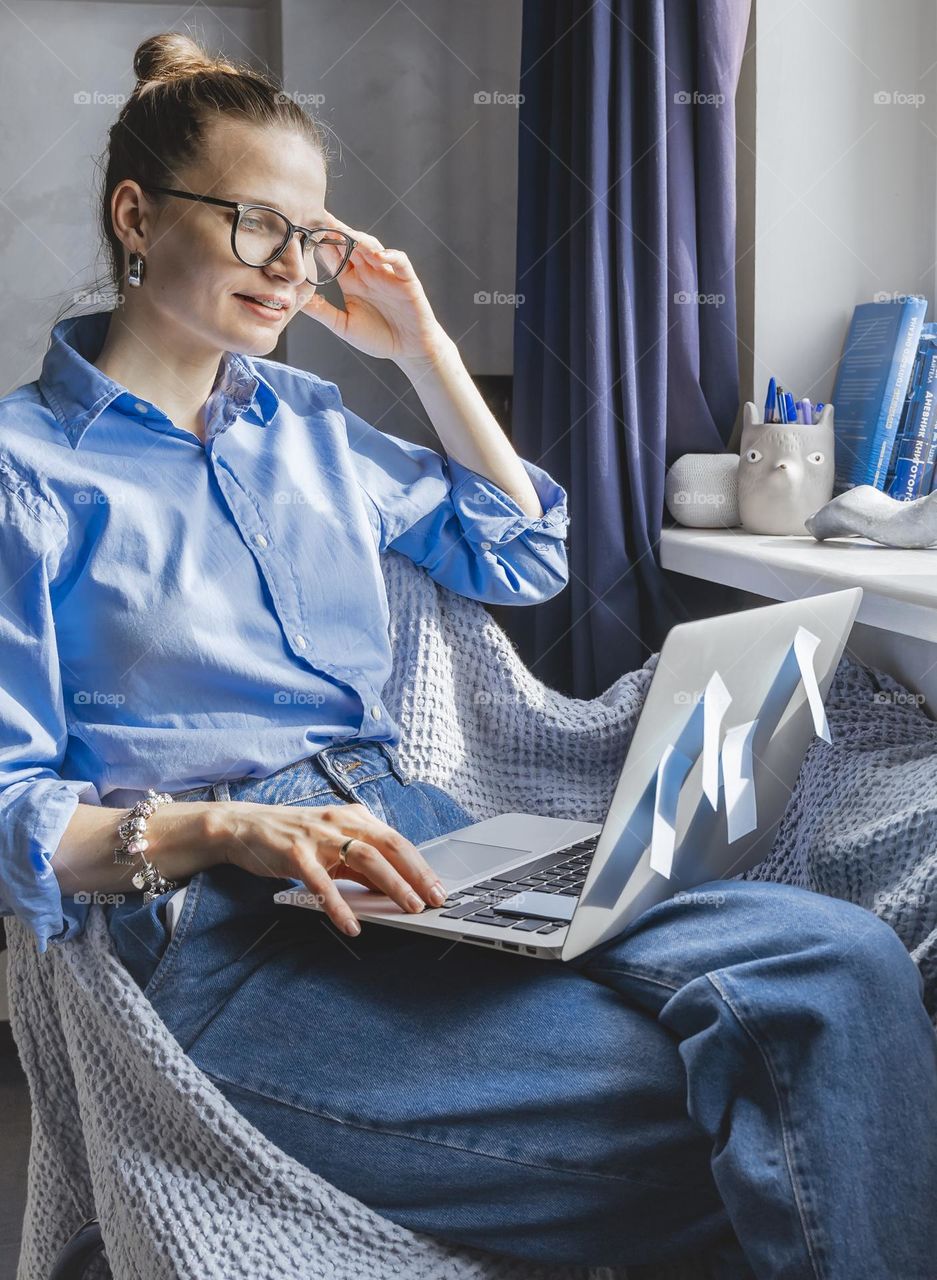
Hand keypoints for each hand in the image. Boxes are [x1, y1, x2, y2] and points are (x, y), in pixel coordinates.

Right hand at [207, 799, 446, 935]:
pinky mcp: (295, 853)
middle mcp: (341, 821)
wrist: (244, 827)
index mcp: (355, 818)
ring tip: (407, 909)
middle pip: (389, 846)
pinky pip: (322, 883)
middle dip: (416, 874)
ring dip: (391, 885)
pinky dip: (339, 906)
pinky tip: (352, 925)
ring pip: (365, 858)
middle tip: (434, 900)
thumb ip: (361, 863)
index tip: (439, 888)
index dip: (421, 865)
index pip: (397, 840)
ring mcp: (318, 836)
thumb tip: (394, 887)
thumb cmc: (293, 838)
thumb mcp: (333, 844)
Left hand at [299, 213, 451, 364]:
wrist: (409, 349)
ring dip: (359, 239)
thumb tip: (297, 299)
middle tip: (320, 217)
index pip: (334, 255)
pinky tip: (377, 255)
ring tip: (345, 233)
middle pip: (351, 244)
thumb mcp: (344, 326)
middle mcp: (368, 272)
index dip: (320, 242)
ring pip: (372, 248)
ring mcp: (387, 274)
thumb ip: (323, 312)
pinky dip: (390, 256)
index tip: (303, 229)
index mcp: (352, 281)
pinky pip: (399, 262)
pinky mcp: (406, 280)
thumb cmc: (379, 338)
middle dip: (337, 231)